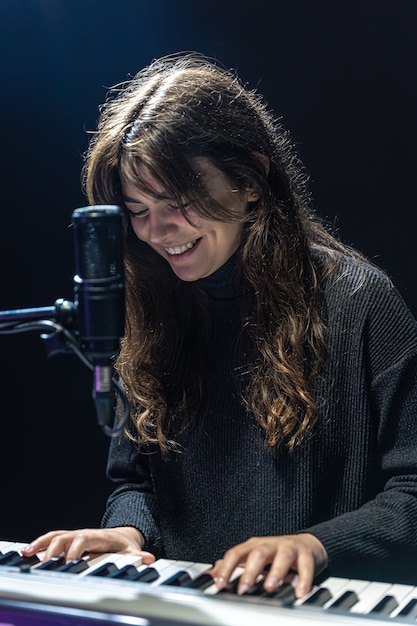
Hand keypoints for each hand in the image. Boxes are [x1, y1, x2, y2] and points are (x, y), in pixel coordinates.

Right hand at [21, 526, 155, 564]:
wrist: (123, 535)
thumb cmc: (124, 545)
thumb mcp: (132, 550)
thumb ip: (138, 556)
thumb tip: (149, 559)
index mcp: (98, 536)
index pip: (83, 539)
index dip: (75, 550)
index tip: (70, 563)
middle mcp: (84, 534)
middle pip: (65, 537)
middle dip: (54, 549)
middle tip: (46, 564)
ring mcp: (75, 536)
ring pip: (55, 536)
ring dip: (41, 544)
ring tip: (28, 553)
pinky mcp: (70, 540)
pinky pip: (52, 539)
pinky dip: (39, 543)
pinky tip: (27, 552)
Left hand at [210, 533, 327, 598]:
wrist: (306, 544)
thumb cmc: (275, 553)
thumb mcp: (252, 556)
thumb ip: (234, 564)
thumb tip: (213, 573)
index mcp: (254, 546)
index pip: (236, 553)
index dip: (227, 567)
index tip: (220, 583)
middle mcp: (270, 544)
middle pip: (258, 553)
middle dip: (250, 571)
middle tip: (244, 589)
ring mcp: (288, 547)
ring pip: (282, 555)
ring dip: (276, 572)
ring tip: (270, 587)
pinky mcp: (305, 554)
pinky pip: (306, 565)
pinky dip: (304, 579)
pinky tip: (300, 592)